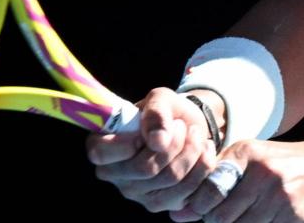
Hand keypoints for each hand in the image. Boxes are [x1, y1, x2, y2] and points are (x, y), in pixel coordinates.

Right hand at [86, 87, 221, 212]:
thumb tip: (158, 141)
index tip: (147, 130)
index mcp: (102, 146)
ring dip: (192, 149)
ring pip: (171, 177)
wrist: (190, 128)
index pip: (100, 154)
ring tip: (194, 134)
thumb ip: (156, 112)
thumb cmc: (167, 113)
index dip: (128, 142)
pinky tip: (203, 149)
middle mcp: (114, 175)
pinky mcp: (163, 203)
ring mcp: (138, 194)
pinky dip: (203, 164)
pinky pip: (189, 188)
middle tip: (182, 126)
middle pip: (145, 168)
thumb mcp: (161, 99)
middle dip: (174, 142)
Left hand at [171, 139, 303, 222]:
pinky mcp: (293, 215)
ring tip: (246, 216)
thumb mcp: (251, 161)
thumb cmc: (282, 166)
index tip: (201, 211)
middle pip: (220, 216)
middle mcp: (261, 172)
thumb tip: (177, 214)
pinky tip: (263, 219)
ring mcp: (279, 195)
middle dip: (216, 222)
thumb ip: (214, 182)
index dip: (199, 208)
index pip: (208, 189)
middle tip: (223, 217)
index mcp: (246, 153)